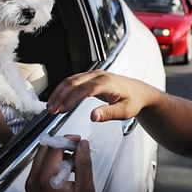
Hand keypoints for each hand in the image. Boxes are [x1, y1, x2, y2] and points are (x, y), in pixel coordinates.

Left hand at [26, 136, 94, 191]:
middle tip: (77, 149)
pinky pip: (40, 167)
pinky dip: (52, 164)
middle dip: (61, 145)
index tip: (78, 141)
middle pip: (44, 149)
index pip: (53, 148)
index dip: (67, 140)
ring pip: (41, 157)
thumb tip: (83, 145)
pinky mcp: (32, 188)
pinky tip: (66, 171)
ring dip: (57, 154)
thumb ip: (83, 164)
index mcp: (44, 179)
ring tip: (74, 163)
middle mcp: (33, 180)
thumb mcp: (85, 190)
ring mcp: (31, 185)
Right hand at [46, 70, 160, 121]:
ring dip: (59, 92)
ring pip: (71, 80)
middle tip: (52, 109)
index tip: (62, 109)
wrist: (140, 92)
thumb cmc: (134, 101)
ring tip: (51, 106)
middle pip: (73, 82)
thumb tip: (93, 116)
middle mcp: (98, 75)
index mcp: (106, 82)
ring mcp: (94, 74)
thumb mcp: (124, 111)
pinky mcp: (91, 77)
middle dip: (60, 96)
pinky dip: (63, 89)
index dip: (71, 99)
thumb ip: (108, 113)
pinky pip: (73, 80)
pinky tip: (58, 99)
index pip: (84, 89)